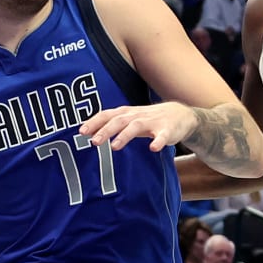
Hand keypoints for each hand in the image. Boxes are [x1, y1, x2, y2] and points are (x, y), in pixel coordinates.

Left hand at [79, 101, 201, 153]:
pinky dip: (158, 141)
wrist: (181, 115)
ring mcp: (153, 122)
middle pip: (119, 120)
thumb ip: (111, 124)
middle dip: (106, 130)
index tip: (81, 132)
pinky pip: (162, 136)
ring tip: (115, 147)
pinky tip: (153, 148)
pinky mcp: (167, 130)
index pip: (107, 115)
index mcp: (127, 113)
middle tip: (94, 142)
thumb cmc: (149, 119)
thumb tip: (88, 133)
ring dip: (125, 136)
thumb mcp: (129, 119)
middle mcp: (138, 116)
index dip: (95, 122)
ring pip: (136, 127)